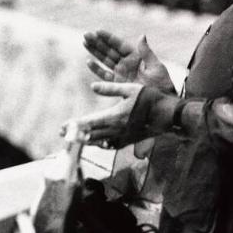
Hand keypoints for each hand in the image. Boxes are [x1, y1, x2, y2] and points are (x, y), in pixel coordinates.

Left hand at [61, 82, 178, 148]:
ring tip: (75, 140)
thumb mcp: (131, 88)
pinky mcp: (130, 141)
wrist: (170, 116)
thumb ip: (110, 88)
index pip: (89, 123)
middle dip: (75, 135)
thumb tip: (92, 86)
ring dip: (85, 141)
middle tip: (62, 134)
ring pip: (99, 142)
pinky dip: (101, 145)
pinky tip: (98, 143)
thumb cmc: (151, 99)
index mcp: (115, 116)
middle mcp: (117, 130)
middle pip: (90, 135)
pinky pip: (111, 146)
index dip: (74, 125)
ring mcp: (123, 137)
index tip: (63, 127)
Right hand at [83, 30, 175, 92]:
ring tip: (84, 43)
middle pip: (110, 50)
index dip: (109, 38)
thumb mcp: (156, 67)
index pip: (120, 45)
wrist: (160, 102)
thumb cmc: (162, 84)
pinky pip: (104, 75)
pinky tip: (89, 62)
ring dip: (95, 52)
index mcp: (136, 57)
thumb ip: (146, 53)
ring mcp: (121, 73)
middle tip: (86, 34)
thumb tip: (142, 35)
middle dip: (98, 43)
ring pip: (105, 60)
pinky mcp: (117, 84)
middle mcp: (127, 63)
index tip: (98, 31)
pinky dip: (96, 69)